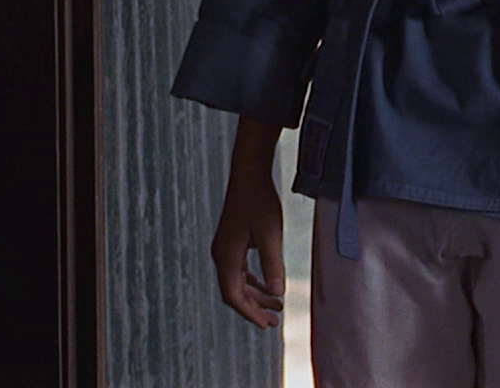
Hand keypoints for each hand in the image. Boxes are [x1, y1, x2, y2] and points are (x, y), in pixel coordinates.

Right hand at [210, 120, 285, 330]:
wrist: (249, 174)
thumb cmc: (260, 201)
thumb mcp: (271, 235)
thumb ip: (273, 265)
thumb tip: (277, 293)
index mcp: (226, 256)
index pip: (234, 296)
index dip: (250, 313)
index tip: (266, 324)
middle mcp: (222, 255)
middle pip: (235, 292)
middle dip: (254, 308)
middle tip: (274, 321)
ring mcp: (226, 248)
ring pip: (238, 281)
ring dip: (256, 295)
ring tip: (277, 306)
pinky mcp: (233, 241)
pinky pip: (241, 270)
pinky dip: (254, 281)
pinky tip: (269, 286)